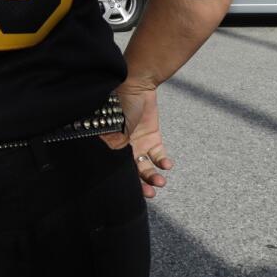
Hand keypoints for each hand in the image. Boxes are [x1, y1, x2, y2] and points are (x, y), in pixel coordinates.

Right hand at [101, 76, 170, 197]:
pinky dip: (162, 162)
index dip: (122, 181)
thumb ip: (117, 144)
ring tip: (160, 182)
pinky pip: (158, 156)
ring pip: (145, 167)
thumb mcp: (115, 125)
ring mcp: (138, 144)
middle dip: (140, 185)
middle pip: (131, 172)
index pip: (115, 168)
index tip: (129, 192)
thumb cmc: (119, 102)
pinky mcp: (152, 138)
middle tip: (151, 194)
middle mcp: (123, 148)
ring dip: (153, 177)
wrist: (137, 83)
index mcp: (110, 146)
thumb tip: (118, 164)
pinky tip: (166, 166)